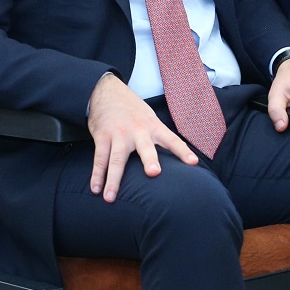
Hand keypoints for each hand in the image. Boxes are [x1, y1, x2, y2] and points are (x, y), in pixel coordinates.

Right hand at [86, 73, 198, 202]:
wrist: (106, 91)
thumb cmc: (132, 110)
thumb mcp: (150, 118)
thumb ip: (158, 137)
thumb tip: (175, 158)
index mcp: (153, 126)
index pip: (172, 140)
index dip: (183, 151)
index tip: (193, 162)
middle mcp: (138, 131)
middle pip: (145, 148)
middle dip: (149, 160)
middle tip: (154, 173)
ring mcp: (119, 134)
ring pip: (116, 159)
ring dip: (113, 179)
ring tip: (111, 197)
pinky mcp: (102, 137)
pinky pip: (99, 159)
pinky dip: (97, 175)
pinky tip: (96, 188)